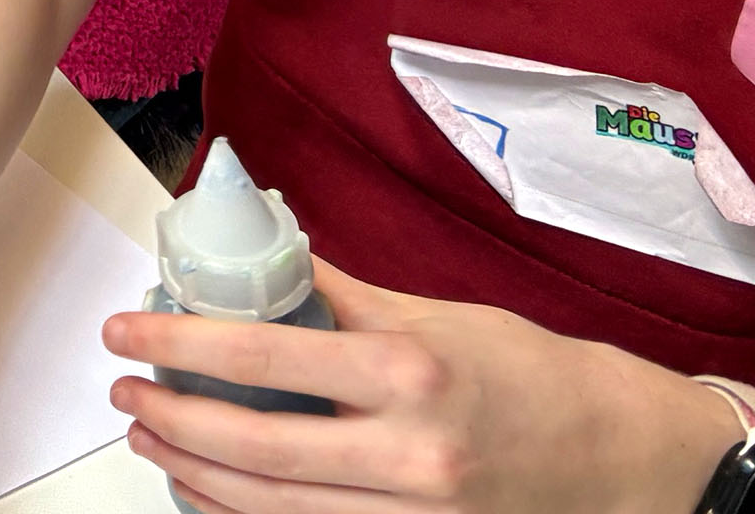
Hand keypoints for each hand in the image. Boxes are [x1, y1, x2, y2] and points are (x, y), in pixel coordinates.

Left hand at [102, 261, 735, 513]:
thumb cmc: (541, 380)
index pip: (260, 355)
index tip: (127, 330)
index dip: (177, 342)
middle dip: (170, 418)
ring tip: (154, 440)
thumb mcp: (443, 318)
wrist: (628, 462)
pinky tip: (212, 490)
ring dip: (196, 472)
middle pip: (250, 444)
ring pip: (268, 505)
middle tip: (126, 394)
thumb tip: (271, 265)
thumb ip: (347, 300)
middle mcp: (406, 454)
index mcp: (408, 374)